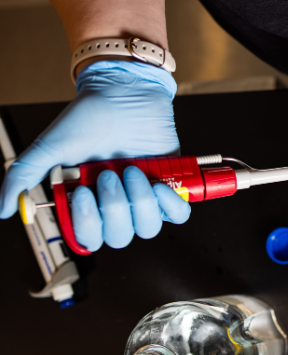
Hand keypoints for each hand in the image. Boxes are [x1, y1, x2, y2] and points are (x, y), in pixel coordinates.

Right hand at [0, 60, 189, 250]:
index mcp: (88, 201)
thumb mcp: (51, 146)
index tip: (83, 193)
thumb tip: (3, 208)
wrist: (124, 92)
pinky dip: (169, 203)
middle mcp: (116, 203)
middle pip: (119, 236)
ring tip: (132, 170)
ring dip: (140, 201)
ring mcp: (143, 196)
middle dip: (115, 207)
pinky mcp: (169, 186)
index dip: (87, 223)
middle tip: (109, 175)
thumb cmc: (90, 117)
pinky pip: (177, 214)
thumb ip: (24, 176)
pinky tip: (158, 184)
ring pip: (148, 227)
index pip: (90, 237)